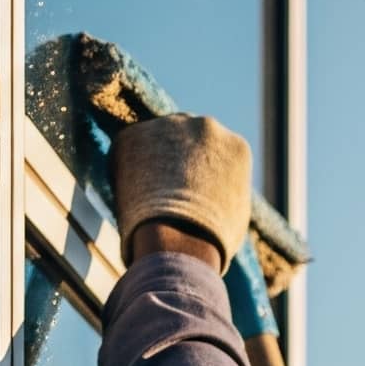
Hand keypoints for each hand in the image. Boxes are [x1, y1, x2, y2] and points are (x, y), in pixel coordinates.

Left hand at [109, 113, 251, 264]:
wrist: (179, 240)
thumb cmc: (213, 240)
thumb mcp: (236, 214)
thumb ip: (226, 191)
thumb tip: (216, 195)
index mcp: (236, 146)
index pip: (219, 150)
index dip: (207, 171)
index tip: (198, 189)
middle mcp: (206, 126)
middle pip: (189, 135)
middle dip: (180, 155)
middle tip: (170, 187)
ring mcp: (168, 125)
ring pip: (158, 138)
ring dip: (154, 158)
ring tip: (151, 195)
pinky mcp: (133, 133)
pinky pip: (129, 148)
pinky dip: (128, 167)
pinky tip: (133, 195)